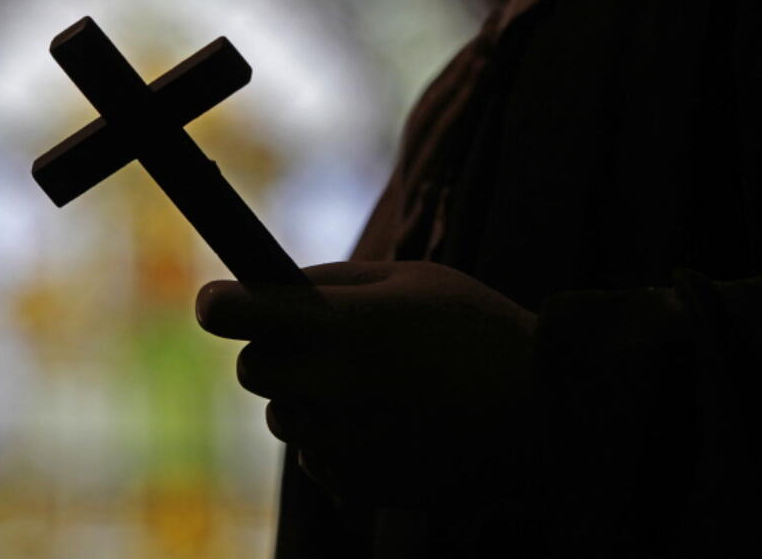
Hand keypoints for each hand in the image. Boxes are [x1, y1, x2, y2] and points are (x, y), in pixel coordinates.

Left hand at [196, 261, 539, 506]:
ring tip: (370, 383)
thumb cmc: (480, 330)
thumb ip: (336, 281)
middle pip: (252, 370)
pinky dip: (335, 439)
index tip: (215, 302)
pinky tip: (388, 421)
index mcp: (342, 326)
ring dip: (305, 397)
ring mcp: (342, 441)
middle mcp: (331, 386)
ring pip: (281, 416)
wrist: (546, 416)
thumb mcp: (413, 279)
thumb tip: (278, 289)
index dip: (219, 305)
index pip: (240, 315)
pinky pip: (316, 456)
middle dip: (272, 351)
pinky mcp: (357, 483)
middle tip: (317, 341)